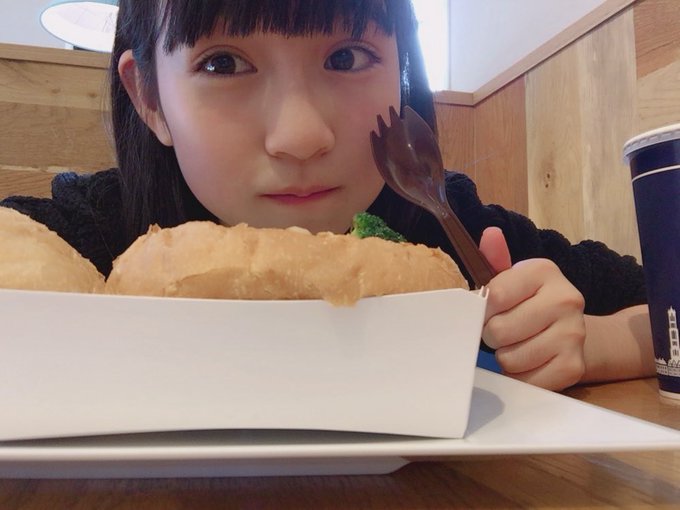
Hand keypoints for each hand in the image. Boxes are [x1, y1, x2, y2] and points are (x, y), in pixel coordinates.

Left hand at [479, 227, 586, 389]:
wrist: (573, 331)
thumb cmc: (530, 303)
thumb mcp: (513, 278)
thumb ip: (495, 259)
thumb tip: (490, 234)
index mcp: (543, 270)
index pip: (493, 295)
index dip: (481, 309)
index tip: (488, 311)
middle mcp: (565, 299)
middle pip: (499, 330)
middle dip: (492, 335)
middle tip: (502, 331)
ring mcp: (573, 334)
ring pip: (509, 359)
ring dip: (505, 357)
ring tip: (517, 345)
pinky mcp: (574, 367)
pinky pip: (526, 381)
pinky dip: (520, 377)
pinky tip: (529, 363)